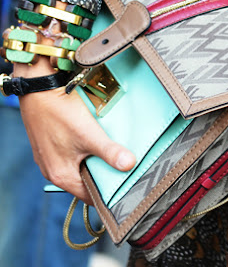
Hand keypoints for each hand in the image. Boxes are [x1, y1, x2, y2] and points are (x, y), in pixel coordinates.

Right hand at [15, 60, 135, 204]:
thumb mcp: (89, 134)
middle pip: (86, 182)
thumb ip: (110, 152)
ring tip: (114, 153)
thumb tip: (129, 165)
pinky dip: (86, 151)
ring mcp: (51, 158)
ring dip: (96, 162)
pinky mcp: (52, 145)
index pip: (91, 197)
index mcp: (62, 176)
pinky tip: (97, 141)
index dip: (109, 194)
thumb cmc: (59, 113)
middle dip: (104, 176)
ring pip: (80, 167)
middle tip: (125, 169)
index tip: (127, 188)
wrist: (39, 90)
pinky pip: (73, 155)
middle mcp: (53, 171)